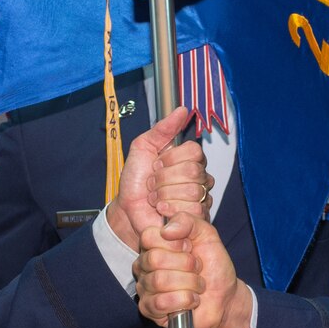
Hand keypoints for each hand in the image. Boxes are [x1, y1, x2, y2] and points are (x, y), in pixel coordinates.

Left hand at [107, 107, 211, 250]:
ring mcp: (200, 197)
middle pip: (192, 170)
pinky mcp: (197, 217)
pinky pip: (192, 210)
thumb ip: (163, 129)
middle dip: (163, 178)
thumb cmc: (136, 180)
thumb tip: (182, 110)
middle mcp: (199, 176)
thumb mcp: (143, 147)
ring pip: (192, 191)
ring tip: (156, 198)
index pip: (193, 151)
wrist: (127, 208)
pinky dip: (170, 210)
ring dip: (164, 195)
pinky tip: (163, 211)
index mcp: (189, 158)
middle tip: (153, 183)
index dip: (170, 158)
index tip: (155, 164)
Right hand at [135, 211, 250, 327]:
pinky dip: (184, 300)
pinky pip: (160, 302)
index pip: (148, 236)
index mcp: (154, 245)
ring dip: (189, 283)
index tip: (190, 249)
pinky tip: (192, 300)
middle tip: (197, 269)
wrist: (225, 297)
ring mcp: (144, 287)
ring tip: (197, 285)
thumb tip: (166, 230)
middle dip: (186, 265)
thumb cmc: (213, 267)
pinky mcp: (148, 309)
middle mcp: (144, 265)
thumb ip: (188, 221)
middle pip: (154, 259)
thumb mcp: (207, 235)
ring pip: (159, 281)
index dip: (175, 243)